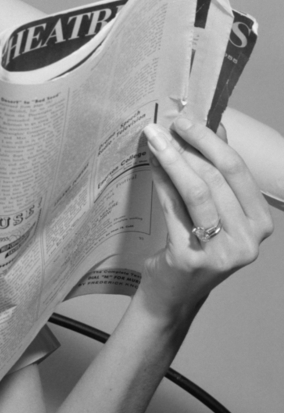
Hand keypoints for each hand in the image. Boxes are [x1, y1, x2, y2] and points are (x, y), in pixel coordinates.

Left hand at [140, 116, 272, 322]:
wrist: (174, 292)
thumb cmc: (196, 244)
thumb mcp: (216, 210)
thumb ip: (219, 173)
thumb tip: (214, 127)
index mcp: (260, 222)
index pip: (238, 170)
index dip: (210, 141)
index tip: (186, 120)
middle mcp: (248, 240)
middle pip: (216, 178)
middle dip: (188, 146)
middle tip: (164, 126)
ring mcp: (221, 252)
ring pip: (196, 191)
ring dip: (172, 159)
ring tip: (154, 139)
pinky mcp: (191, 257)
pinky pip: (173, 207)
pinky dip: (161, 180)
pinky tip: (150, 164)